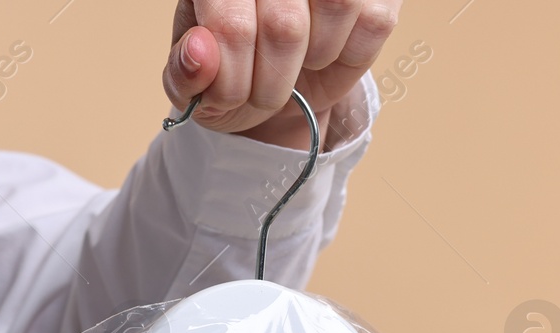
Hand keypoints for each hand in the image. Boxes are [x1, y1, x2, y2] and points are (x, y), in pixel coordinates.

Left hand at [163, 1, 401, 148]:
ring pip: (337, 6)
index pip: (231, 26)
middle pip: (285, 24)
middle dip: (273, 81)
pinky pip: (374, 21)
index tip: (229, 96)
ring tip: (299, 64)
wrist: (271, 86)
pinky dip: (351, 54)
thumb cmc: (229, 76)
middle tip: (265, 92)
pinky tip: (330, 52)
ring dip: (315, 59)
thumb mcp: (193, 87)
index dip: (232, 77)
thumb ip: (185, 73)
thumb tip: (200, 52)